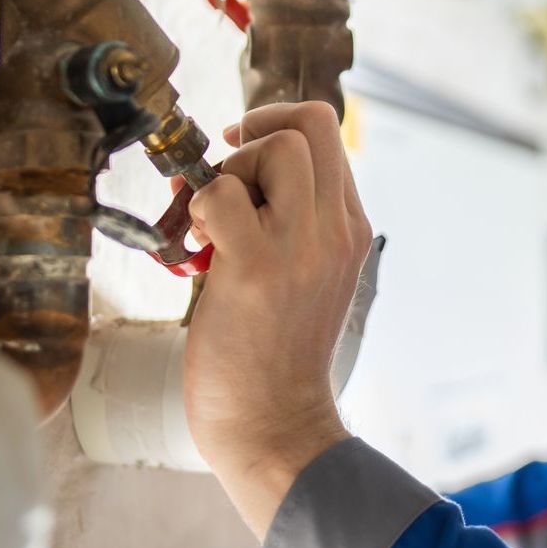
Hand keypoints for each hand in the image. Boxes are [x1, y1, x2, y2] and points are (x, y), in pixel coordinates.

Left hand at [183, 101, 373, 537]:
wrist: (274, 424)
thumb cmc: (275, 354)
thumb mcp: (307, 275)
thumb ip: (290, 222)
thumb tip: (231, 172)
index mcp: (350, 228)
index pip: (328, 132)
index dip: (277, 124)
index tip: (241, 150)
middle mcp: (335, 230)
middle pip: (308, 124)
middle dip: (253, 137)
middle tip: (224, 181)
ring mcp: (301, 248)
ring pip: (274, 149)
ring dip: (228, 172)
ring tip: (211, 224)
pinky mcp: (257, 269)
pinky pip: (220, 195)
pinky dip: (198, 209)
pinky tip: (197, 249)